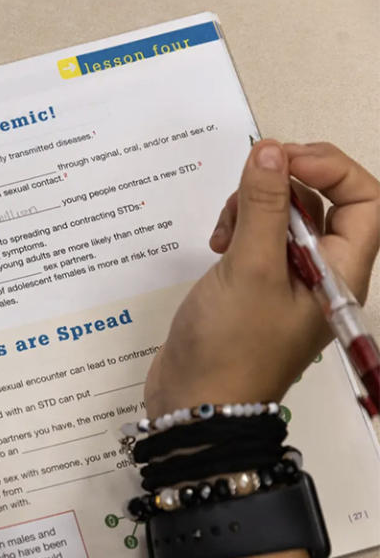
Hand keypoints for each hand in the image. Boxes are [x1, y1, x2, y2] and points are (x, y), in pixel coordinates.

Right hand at [145, 140, 379, 414]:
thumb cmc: (231, 349)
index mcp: (341, 271)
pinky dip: (236, 229)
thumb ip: (265, 206)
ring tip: (223, 232)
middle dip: (282, 186)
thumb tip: (271, 151)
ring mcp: (287, 280)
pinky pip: (256, 238)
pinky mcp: (254, 286)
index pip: (364, 199)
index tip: (283, 158)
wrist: (196, 405)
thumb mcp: (250, 268)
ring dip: (252, 208)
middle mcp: (321, 273)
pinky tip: (215, 245)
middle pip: (321, 203)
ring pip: (283, 218)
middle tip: (247, 187)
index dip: (330, 169)